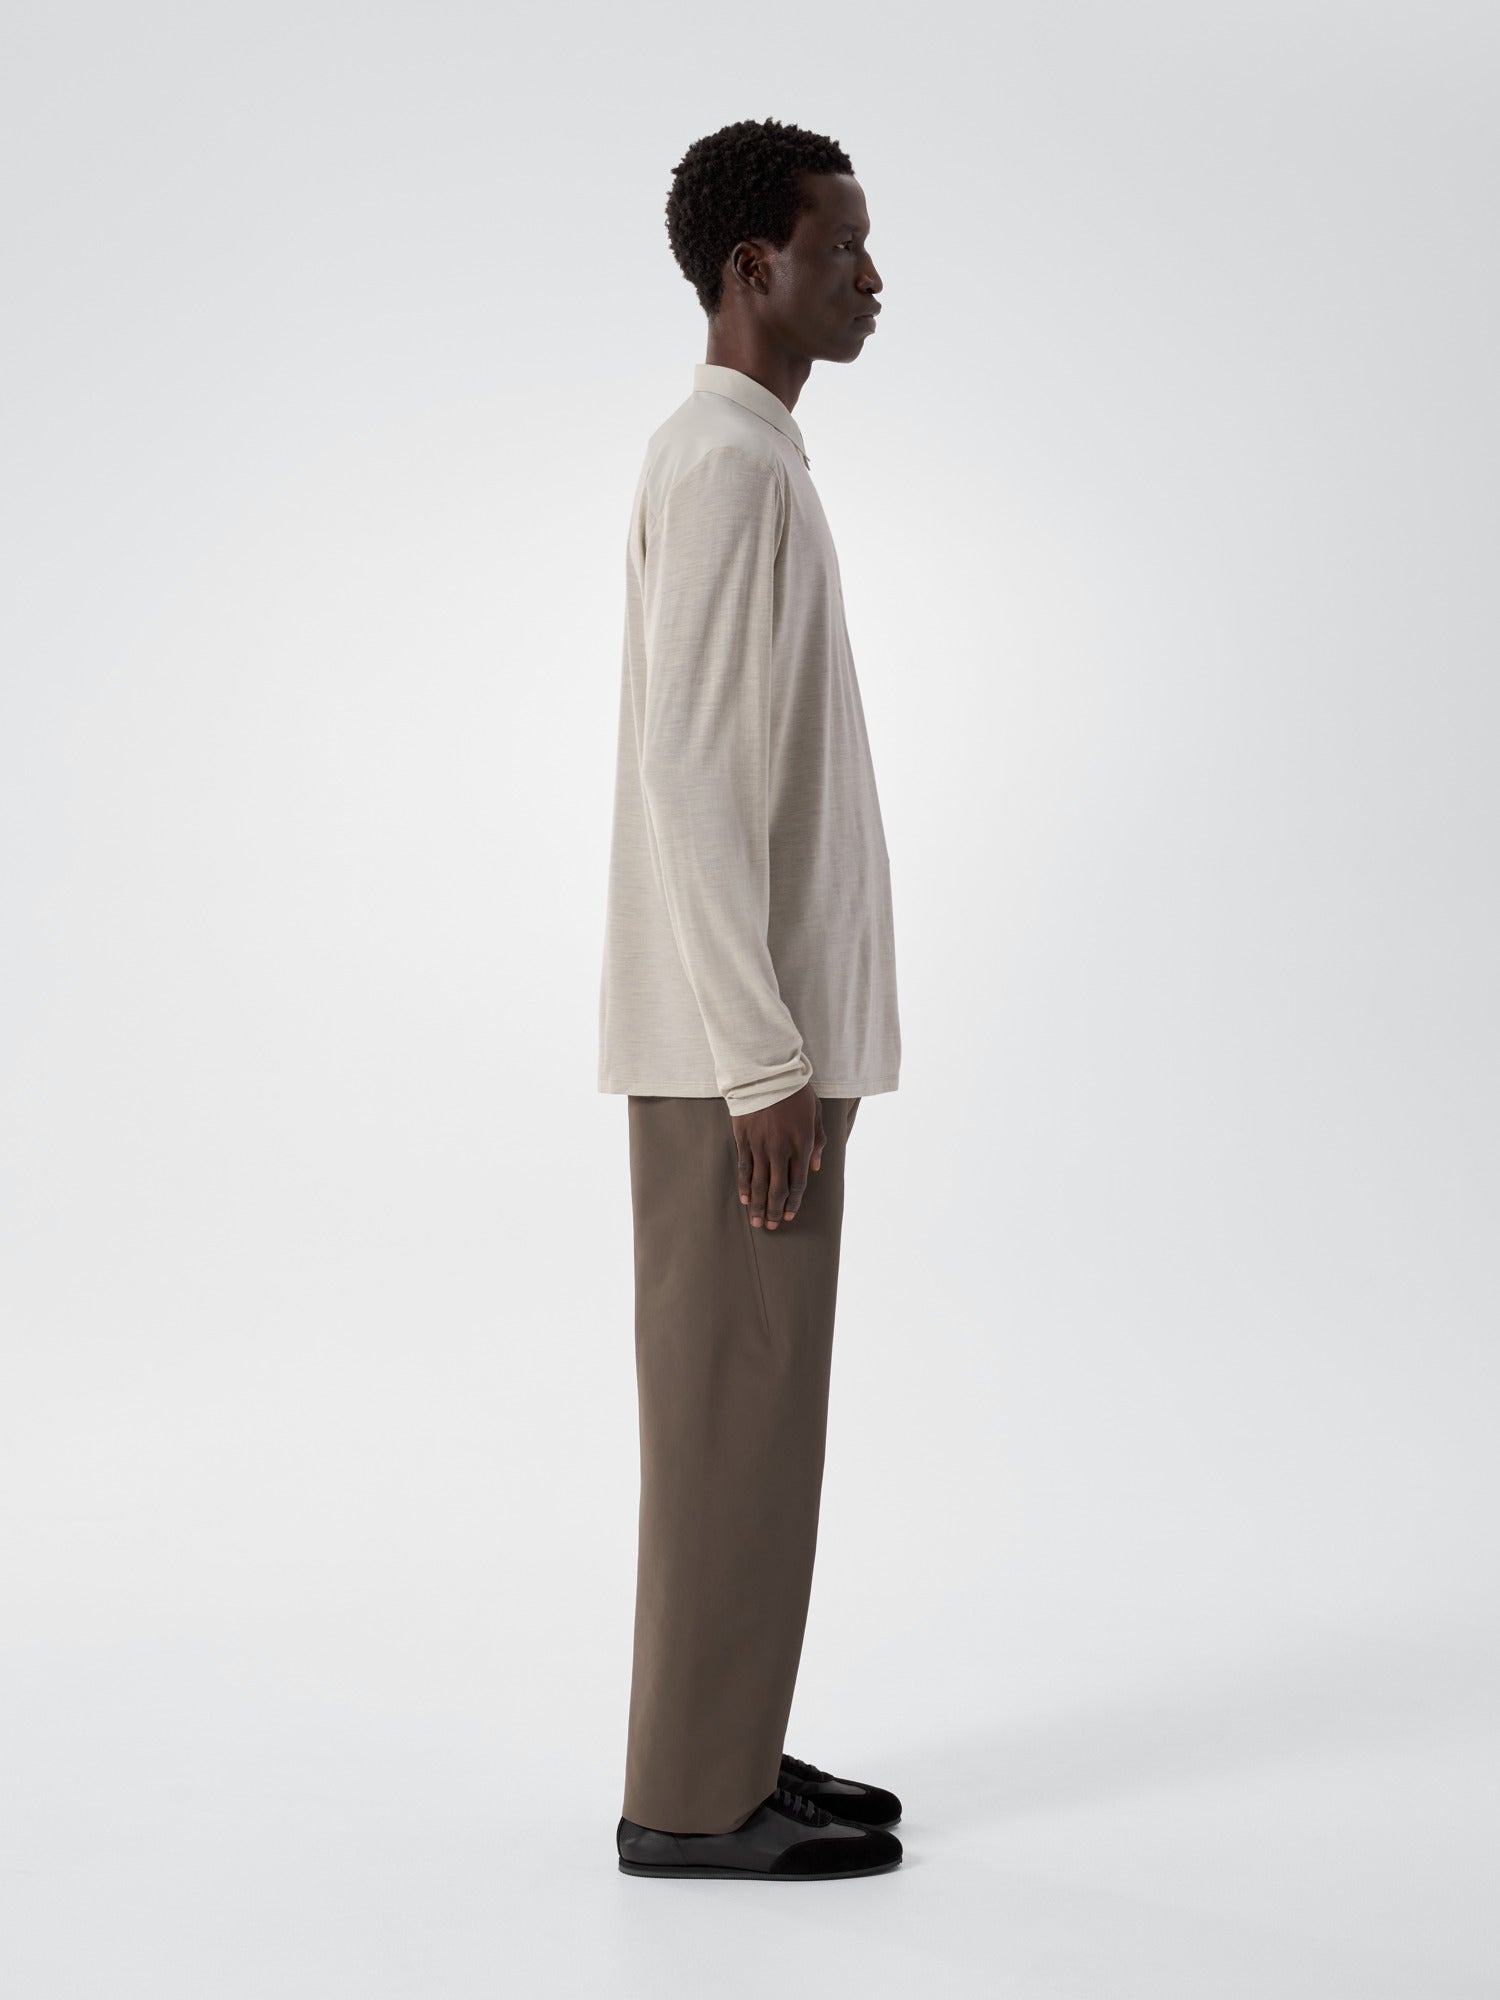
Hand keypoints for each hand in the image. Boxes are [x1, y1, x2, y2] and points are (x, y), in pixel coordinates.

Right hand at [731, 1083, 824, 1230]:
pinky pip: (744, 1167)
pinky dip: (744, 1185)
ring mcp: (761, 1145)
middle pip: (777, 1189)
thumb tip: (815, 1167)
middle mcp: (781, 1149)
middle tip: (770, 1226)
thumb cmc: (795, 1091)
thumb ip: (818, 1141)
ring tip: (756, 1221)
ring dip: (758, 1205)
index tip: (789, 1215)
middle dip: (774, 1210)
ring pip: (759, 1183)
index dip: (793, 1202)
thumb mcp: (815, 1113)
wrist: (766, 1072)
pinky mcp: (744, 1139)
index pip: (797, 1183)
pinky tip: (745, 1198)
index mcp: (801, 1144)